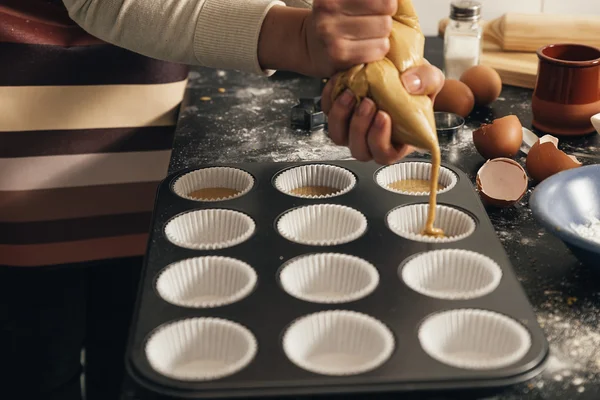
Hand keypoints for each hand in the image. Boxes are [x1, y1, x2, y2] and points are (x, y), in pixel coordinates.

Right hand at [302, 0, 397, 76]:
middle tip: (371, 23)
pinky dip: (377, 51)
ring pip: (384, 29)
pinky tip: (366, 49)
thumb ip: (372, 0)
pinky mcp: (338, 54)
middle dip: (384, 16)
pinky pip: (377, 50)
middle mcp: (330, 6)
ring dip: (382, 35)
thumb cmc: (335, 19)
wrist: (310, 45)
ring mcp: (332, 31)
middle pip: (387, 7)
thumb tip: (397, 1)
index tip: (377, 7)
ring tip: (368, 37)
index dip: (386, 1)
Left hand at [321, 63, 444, 164]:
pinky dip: (330, 100)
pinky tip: (340, 83)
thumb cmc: (415, 83)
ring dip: (341, 118)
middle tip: (368, 103)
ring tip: (350, 94)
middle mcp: (372, 140)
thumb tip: (409, 84)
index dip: (380, 140)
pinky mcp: (339, 113)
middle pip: (359, 150)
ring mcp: (352, 128)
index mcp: (396, 142)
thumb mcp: (431, 79)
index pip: (384, 155)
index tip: (383, 116)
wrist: (397, 67)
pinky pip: (327, 114)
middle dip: (360, 128)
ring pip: (339, 136)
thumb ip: (427, 81)